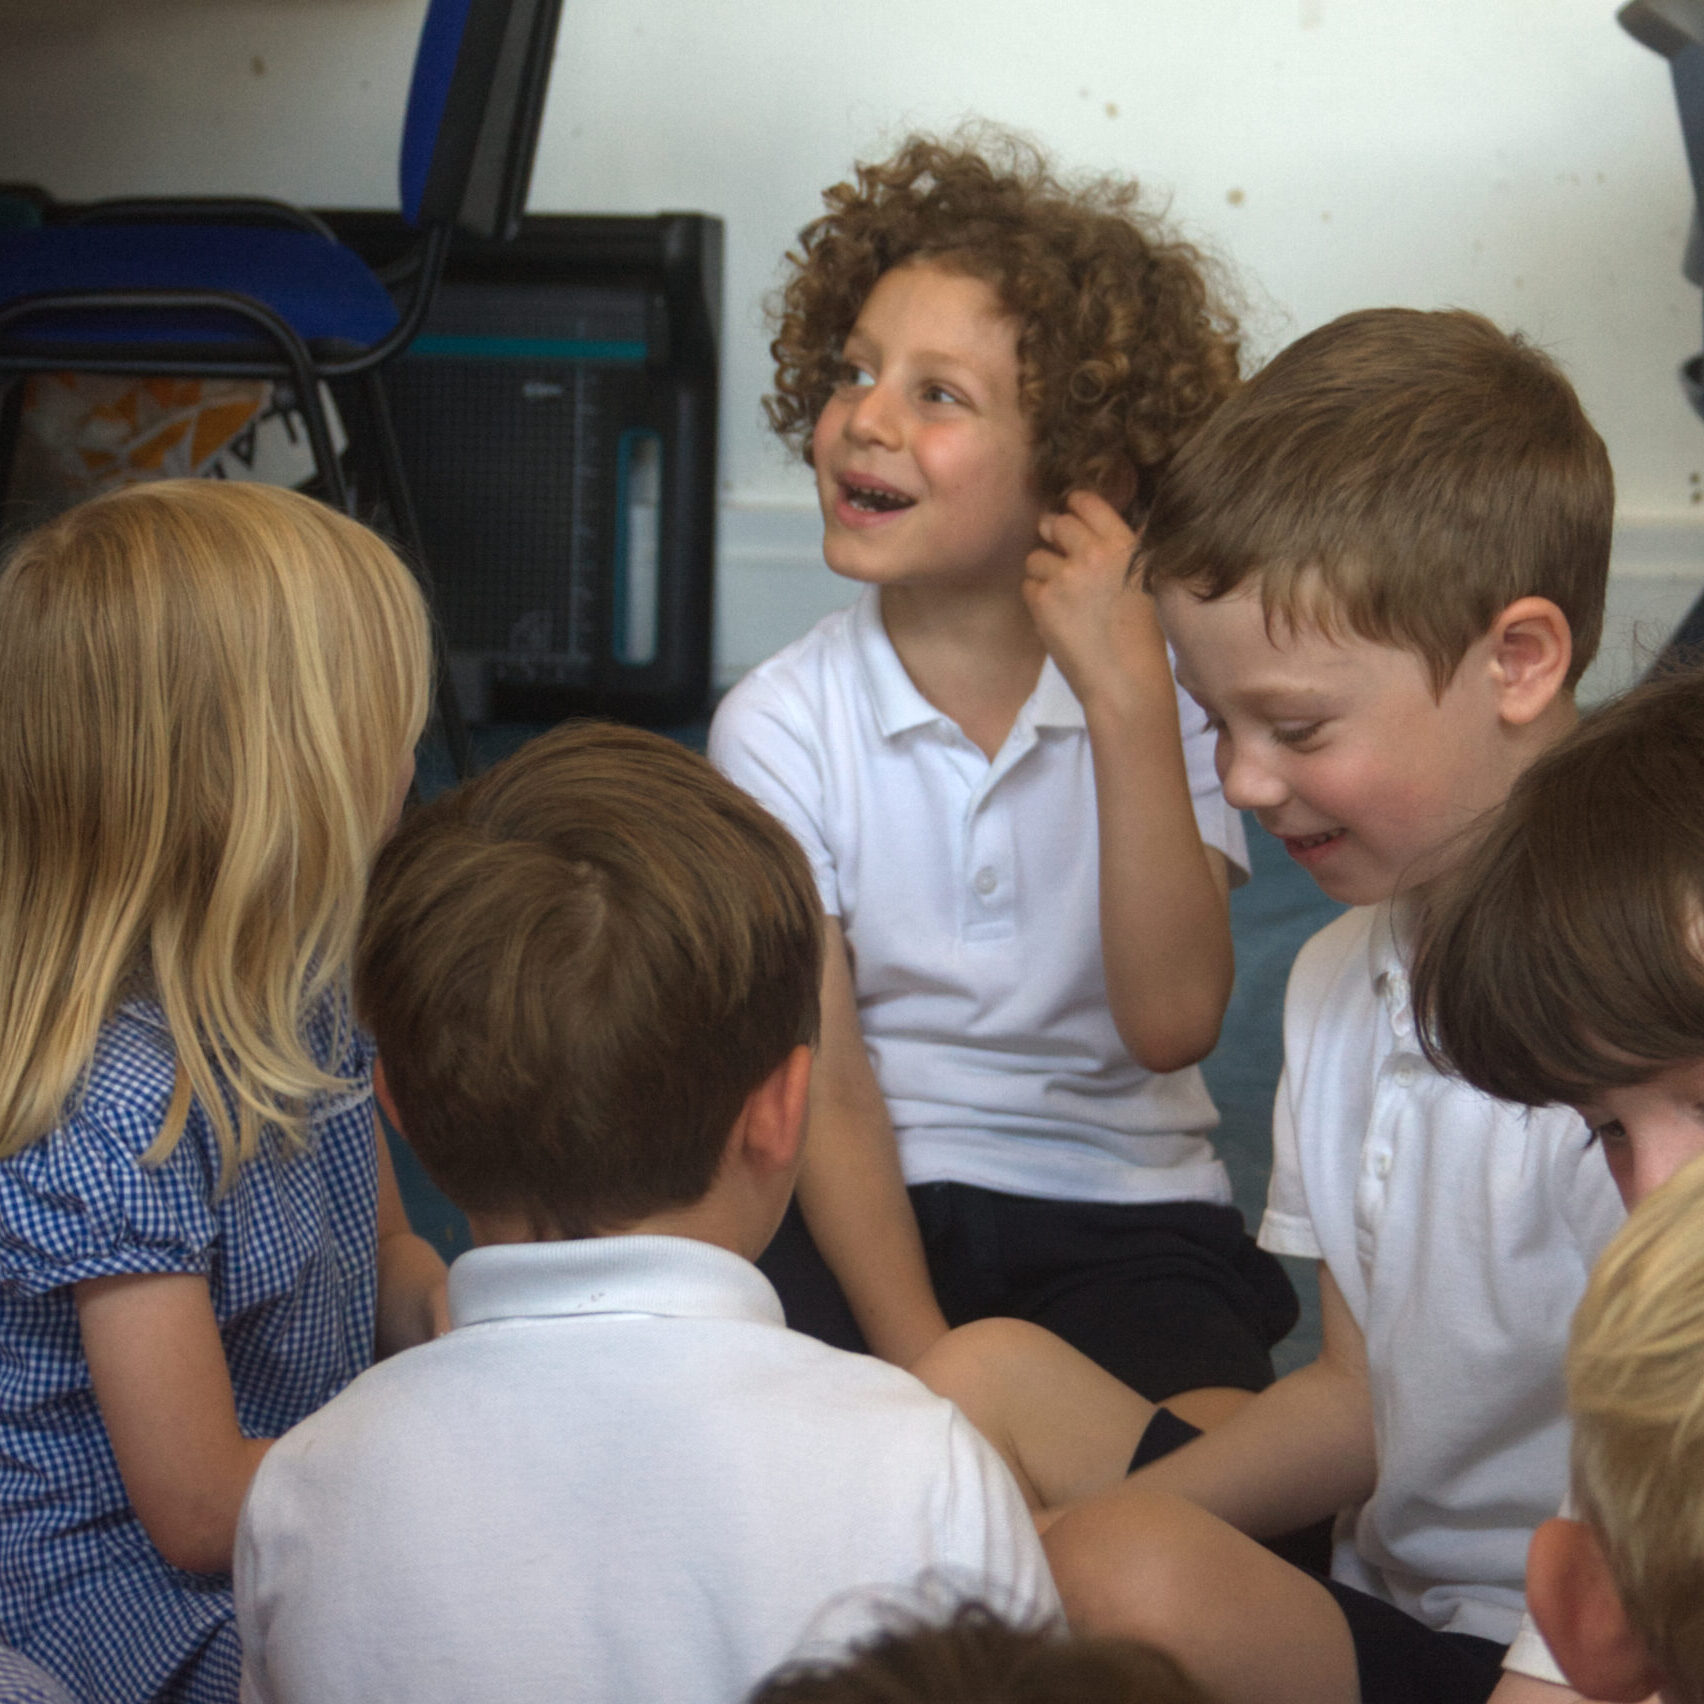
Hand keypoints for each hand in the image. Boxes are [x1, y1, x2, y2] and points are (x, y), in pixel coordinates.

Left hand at [1024, 491, 1170, 712]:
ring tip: (1061, 594)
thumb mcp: (1145, 582)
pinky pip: (1028, 584)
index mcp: (1124, 546)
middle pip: (1056, 523)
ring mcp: (1065, 575)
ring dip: (1043, 570)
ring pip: (1036, 556)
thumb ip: (1123, 551)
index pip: (1089, 503)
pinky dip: (1036, 597)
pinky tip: (1055, 614)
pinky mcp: (1043, 600)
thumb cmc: (1141, 638)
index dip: (1074, 505)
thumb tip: (1100, 532)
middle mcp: (1093, 553)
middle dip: (1052, 533)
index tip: (1069, 513)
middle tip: (1057, 550)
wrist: (1124, 679)